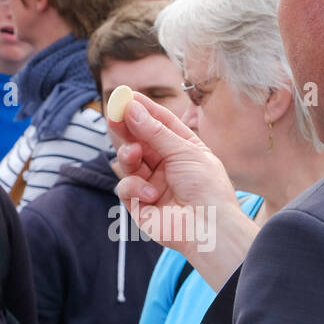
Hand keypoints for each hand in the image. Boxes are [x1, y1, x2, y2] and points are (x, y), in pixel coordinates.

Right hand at [109, 93, 255, 283]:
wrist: (209, 228)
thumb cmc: (207, 188)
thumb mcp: (184, 151)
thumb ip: (155, 131)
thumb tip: (131, 108)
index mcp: (183, 149)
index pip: (160, 124)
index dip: (143, 109)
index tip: (125, 95)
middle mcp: (166, 165)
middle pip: (139, 140)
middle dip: (126, 127)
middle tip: (113, 114)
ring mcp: (152, 185)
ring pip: (128, 162)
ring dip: (128, 154)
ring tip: (134, 154)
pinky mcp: (140, 205)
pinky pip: (125, 188)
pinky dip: (134, 187)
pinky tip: (149, 195)